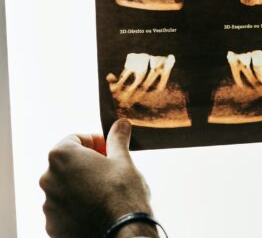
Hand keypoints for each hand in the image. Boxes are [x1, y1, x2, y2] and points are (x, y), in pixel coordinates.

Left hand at [40, 120, 156, 237]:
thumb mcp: (124, 161)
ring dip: (82, 185)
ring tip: (106, 193)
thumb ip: (117, 140)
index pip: (75, 139)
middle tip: (111, 170)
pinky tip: (98, 210)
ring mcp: (48, 204)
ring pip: (66, 187)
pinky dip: (78, 206)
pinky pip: (65, 209)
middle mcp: (48, 178)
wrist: (122, 234)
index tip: (110, 149)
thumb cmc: (123, 195)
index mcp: (63, 156)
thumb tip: (121, 124)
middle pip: (68, 163)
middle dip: (88, 163)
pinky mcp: (53, 224)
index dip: (95, 141)